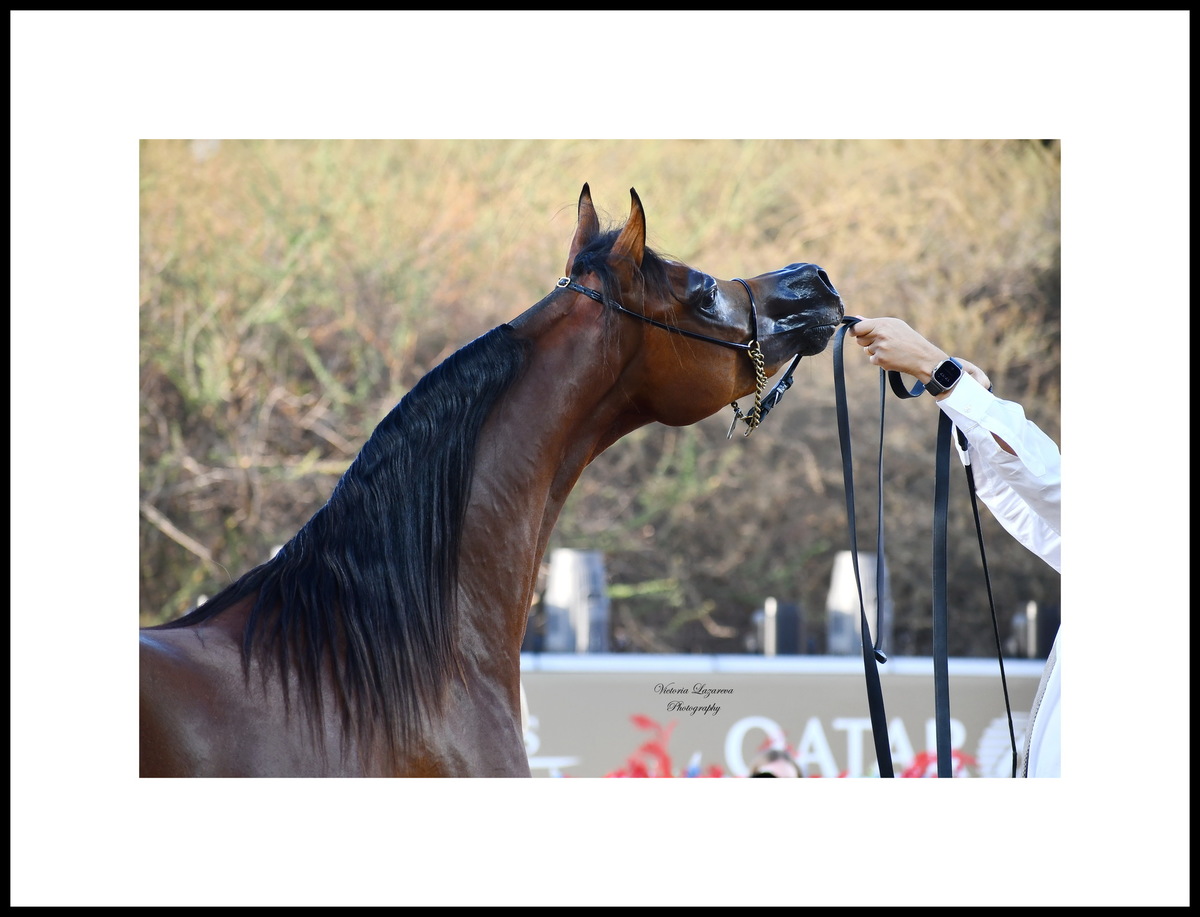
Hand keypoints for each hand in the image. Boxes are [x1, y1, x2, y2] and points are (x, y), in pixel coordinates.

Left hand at [847, 316, 990, 391]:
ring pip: (867, 350)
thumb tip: (856, 319)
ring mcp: (880, 347)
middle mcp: (880, 334)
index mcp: (882, 323)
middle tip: (882, 342)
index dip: (854, 331)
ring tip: (891, 349)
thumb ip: (873, 323)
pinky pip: (872, 360)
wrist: (922, 356)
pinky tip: (892, 357)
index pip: (858, 327)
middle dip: (866, 342)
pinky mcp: (881, 360)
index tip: (855, 333)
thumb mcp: (894, 325)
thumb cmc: (908, 339)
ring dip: (875, 351)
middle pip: (859, 339)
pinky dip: (880, 360)